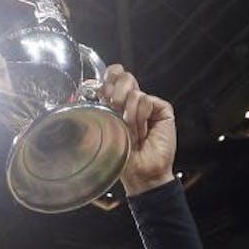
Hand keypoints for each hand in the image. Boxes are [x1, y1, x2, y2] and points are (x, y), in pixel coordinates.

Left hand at [100, 65, 175, 195]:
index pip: (113, 77)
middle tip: (116, 110)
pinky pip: (147, 100)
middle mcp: (132, 101)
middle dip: (117, 93)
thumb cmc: (122, 157)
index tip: (104, 88)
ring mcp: (148, 105)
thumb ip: (97, 111)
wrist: (141, 172)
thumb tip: (86, 92)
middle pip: (124, 76)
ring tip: (133, 133)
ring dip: (130, 116)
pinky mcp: (162, 109)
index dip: (109, 76)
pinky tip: (144, 131)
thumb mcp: (103, 132)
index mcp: (116, 104)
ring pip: (135, 92)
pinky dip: (142, 116)